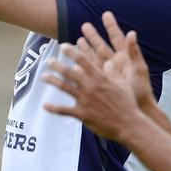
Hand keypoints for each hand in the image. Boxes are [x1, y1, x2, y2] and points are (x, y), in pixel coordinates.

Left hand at [42, 11, 151, 138]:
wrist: (128, 124)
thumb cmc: (127, 103)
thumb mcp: (122, 84)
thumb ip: (113, 72)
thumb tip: (108, 63)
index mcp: (100, 78)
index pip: (84, 61)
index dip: (72, 52)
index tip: (64, 46)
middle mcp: (90, 87)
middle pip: (70, 73)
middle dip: (58, 65)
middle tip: (49, 60)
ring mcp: (85, 101)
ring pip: (65, 88)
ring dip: (53, 81)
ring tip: (43, 76)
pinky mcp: (82, 114)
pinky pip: (64, 110)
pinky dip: (53, 108)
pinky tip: (45, 105)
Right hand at [79, 12, 154, 111]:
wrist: (138, 109)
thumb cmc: (141, 90)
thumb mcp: (139, 69)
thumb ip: (134, 51)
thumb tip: (132, 33)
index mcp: (125, 57)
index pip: (117, 38)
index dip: (111, 26)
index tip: (106, 14)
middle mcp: (116, 63)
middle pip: (102, 46)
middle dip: (93, 36)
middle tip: (84, 25)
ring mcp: (108, 72)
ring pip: (94, 58)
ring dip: (86, 49)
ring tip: (77, 40)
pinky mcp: (102, 82)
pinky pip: (91, 72)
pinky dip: (83, 67)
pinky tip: (75, 62)